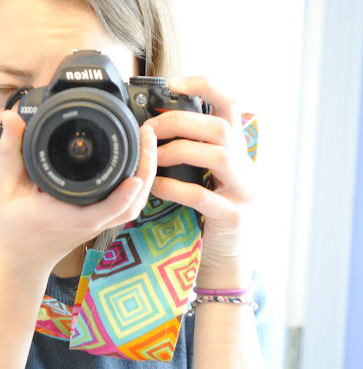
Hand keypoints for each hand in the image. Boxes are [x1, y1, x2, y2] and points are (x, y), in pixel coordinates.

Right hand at [0, 110, 157, 282]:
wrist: (16, 259)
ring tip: (147, 143)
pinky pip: (125, 207)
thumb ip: (12, 151)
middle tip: (147, 135)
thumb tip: (11, 118)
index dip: (122, 195)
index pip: (103, 210)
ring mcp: (96, 225)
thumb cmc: (10, 228)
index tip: (135, 176)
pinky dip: (137, 187)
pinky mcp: (97, 222)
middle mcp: (88, 223)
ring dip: (146, 176)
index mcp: (68, 217)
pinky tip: (138, 165)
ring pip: (133, 207)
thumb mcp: (6, 188)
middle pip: (130, 204)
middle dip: (145, 169)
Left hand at [148, 76, 257, 288]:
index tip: (173, 83)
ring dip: (179, 151)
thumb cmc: (210, 211)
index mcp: (237, 150)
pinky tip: (157, 187)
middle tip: (149, 129)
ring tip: (153, 157)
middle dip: (179, 122)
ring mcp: (245, 191)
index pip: (231, 103)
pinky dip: (176, 189)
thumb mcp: (207, 175)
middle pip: (220, 128)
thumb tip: (154, 125)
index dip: (206, 85)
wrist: (228, 257)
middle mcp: (247, 166)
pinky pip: (204, 197)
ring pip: (219, 156)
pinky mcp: (235, 217)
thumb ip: (192, 150)